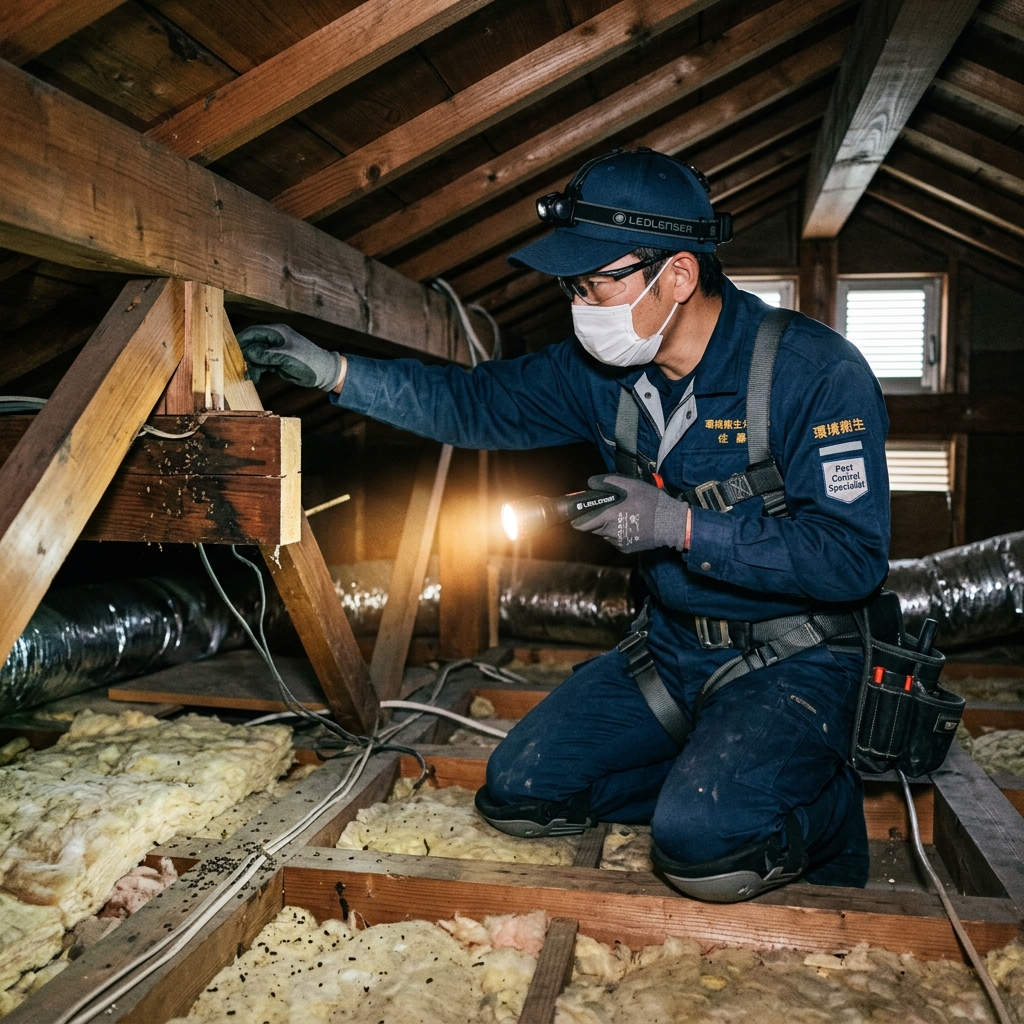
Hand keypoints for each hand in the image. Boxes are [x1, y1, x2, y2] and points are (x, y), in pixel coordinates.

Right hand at [236, 324, 342, 390]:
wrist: (323, 373)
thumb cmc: (308, 361)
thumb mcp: (286, 357)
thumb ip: (266, 355)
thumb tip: (249, 353)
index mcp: (277, 332)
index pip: (253, 332)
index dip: (241, 340)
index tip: (232, 350)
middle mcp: (275, 340)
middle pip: (252, 344)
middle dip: (245, 356)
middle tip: (241, 367)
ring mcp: (275, 351)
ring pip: (256, 355)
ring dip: (251, 365)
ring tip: (250, 376)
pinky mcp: (277, 361)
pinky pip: (262, 364)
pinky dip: (257, 370)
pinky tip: (254, 377)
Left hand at [572, 474, 688, 551]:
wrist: (671, 523)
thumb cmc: (652, 503)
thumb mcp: (632, 485)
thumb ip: (609, 482)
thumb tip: (591, 482)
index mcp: (608, 517)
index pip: (582, 524)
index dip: (578, 519)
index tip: (579, 515)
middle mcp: (610, 533)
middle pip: (594, 528)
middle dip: (597, 520)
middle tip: (609, 510)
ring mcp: (619, 543)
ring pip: (605, 535)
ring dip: (608, 527)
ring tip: (623, 516)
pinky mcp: (627, 548)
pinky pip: (616, 541)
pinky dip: (619, 534)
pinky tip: (631, 525)